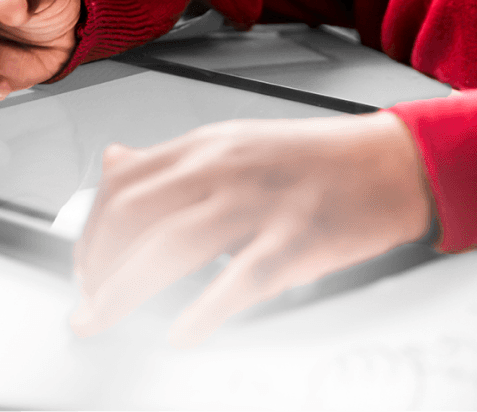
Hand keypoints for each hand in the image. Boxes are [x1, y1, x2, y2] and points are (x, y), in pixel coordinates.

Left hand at [72, 110, 432, 344]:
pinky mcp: (293, 242)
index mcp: (209, 145)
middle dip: (96, 264)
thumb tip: (113, 162)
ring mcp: (259, 203)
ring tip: (100, 320)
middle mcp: (226, 168)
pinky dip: (201, 312)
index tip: (85, 263)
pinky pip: (236, 281)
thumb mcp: (235, 142)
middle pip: (135, 213)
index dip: (91, 228)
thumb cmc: (316, 159)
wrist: (391, 162)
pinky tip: (182, 334)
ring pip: (169, 246)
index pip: (124, 181)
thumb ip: (173, 158)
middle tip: (89, 301)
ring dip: (122, 292)